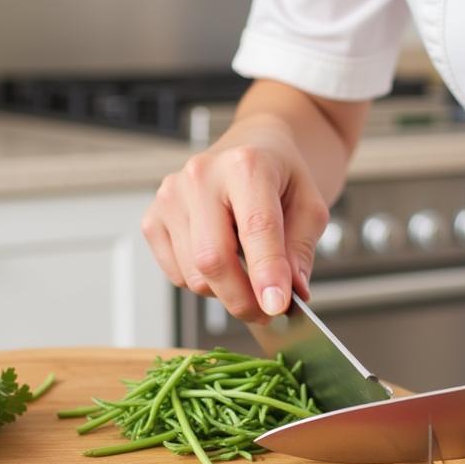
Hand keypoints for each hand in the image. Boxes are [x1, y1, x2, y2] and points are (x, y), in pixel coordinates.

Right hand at [142, 132, 328, 322]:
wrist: (254, 150)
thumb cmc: (281, 179)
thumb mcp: (310, 208)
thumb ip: (300, 251)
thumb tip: (290, 293)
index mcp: (246, 164)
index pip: (255, 227)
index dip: (266, 272)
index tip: (277, 306)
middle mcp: (200, 176)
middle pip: (213, 259)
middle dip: (242, 299)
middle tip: (267, 313)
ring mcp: (170, 196)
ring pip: (193, 275)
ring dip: (224, 291)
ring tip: (247, 274)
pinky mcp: (153, 218)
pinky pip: (176, 275)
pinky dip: (202, 283)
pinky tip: (221, 261)